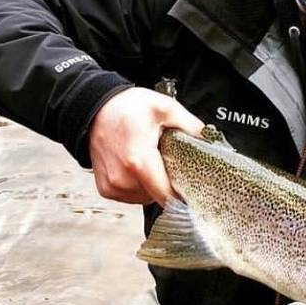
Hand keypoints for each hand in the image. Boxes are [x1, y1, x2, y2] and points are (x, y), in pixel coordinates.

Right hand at [88, 87, 203, 205]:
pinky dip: (140, 185)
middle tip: (169, 161)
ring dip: (154, 184)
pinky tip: (139, 167)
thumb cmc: (126, 107)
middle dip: (169, 182)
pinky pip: (132, 196)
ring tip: (151, 161)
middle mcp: (122, 179)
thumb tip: (211, 140)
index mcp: (138, 161)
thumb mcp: (165, 108)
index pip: (168, 196)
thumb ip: (191, 126)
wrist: (94, 108)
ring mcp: (113, 186)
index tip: (195, 191)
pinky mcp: (106, 189)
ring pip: (146, 197)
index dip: (185, 195)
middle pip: (159, 196)